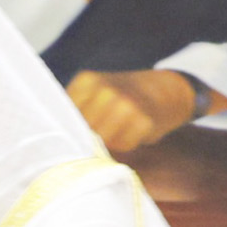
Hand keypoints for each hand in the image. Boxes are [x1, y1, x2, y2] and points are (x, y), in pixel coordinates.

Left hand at [66, 67, 205, 153]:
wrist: (166, 90)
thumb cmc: (123, 97)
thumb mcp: (96, 92)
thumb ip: (76, 111)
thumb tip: (60, 142)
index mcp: (87, 80)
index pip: (64, 117)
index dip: (70, 129)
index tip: (78, 132)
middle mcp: (105, 90)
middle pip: (83, 132)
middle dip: (90, 137)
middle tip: (105, 131)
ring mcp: (126, 104)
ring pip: (103, 141)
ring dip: (110, 143)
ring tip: (120, 130)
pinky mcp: (144, 120)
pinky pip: (124, 146)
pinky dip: (128, 144)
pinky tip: (135, 131)